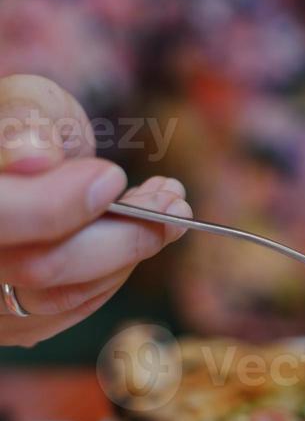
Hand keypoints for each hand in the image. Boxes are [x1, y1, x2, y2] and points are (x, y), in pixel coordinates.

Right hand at [0, 75, 190, 346]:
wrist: (20, 160)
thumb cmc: (22, 126)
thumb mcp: (23, 100)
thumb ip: (24, 121)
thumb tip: (35, 158)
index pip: (0, 217)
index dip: (57, 206)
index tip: (113, 178)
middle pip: (40, 267)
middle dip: (123, 233)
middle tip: (172, 198)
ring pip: (63, 297)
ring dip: (132, 252)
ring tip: (169, 205)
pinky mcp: (13, 321)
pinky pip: (71, 311)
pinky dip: (118, 271)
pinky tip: (143, 231)